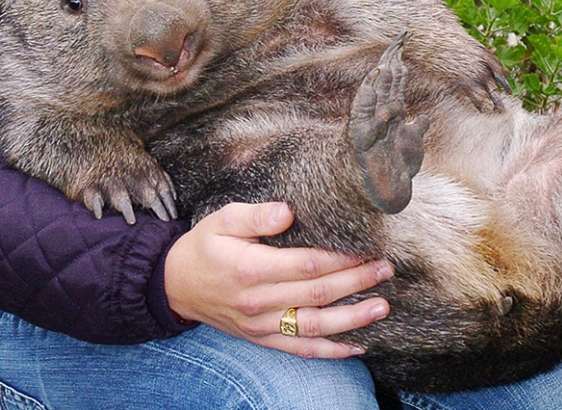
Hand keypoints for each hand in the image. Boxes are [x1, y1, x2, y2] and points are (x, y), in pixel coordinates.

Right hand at [164, 202, 392, 357]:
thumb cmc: (204, 247)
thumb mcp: (222, 220)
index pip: (308, 265)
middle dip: (356, 281)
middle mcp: (260, 301)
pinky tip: (357, 345)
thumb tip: (288, 211)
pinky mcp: (262, 339)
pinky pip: (300, 349)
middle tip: (385, 269)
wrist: (176, 284)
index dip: (340, 258)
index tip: (366, 248)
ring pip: (315, 326)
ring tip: (382, 306)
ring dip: (353, 319)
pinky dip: (330, 351)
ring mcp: (262, 325)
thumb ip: (256, 215)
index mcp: (252, 268)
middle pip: (318, 293)